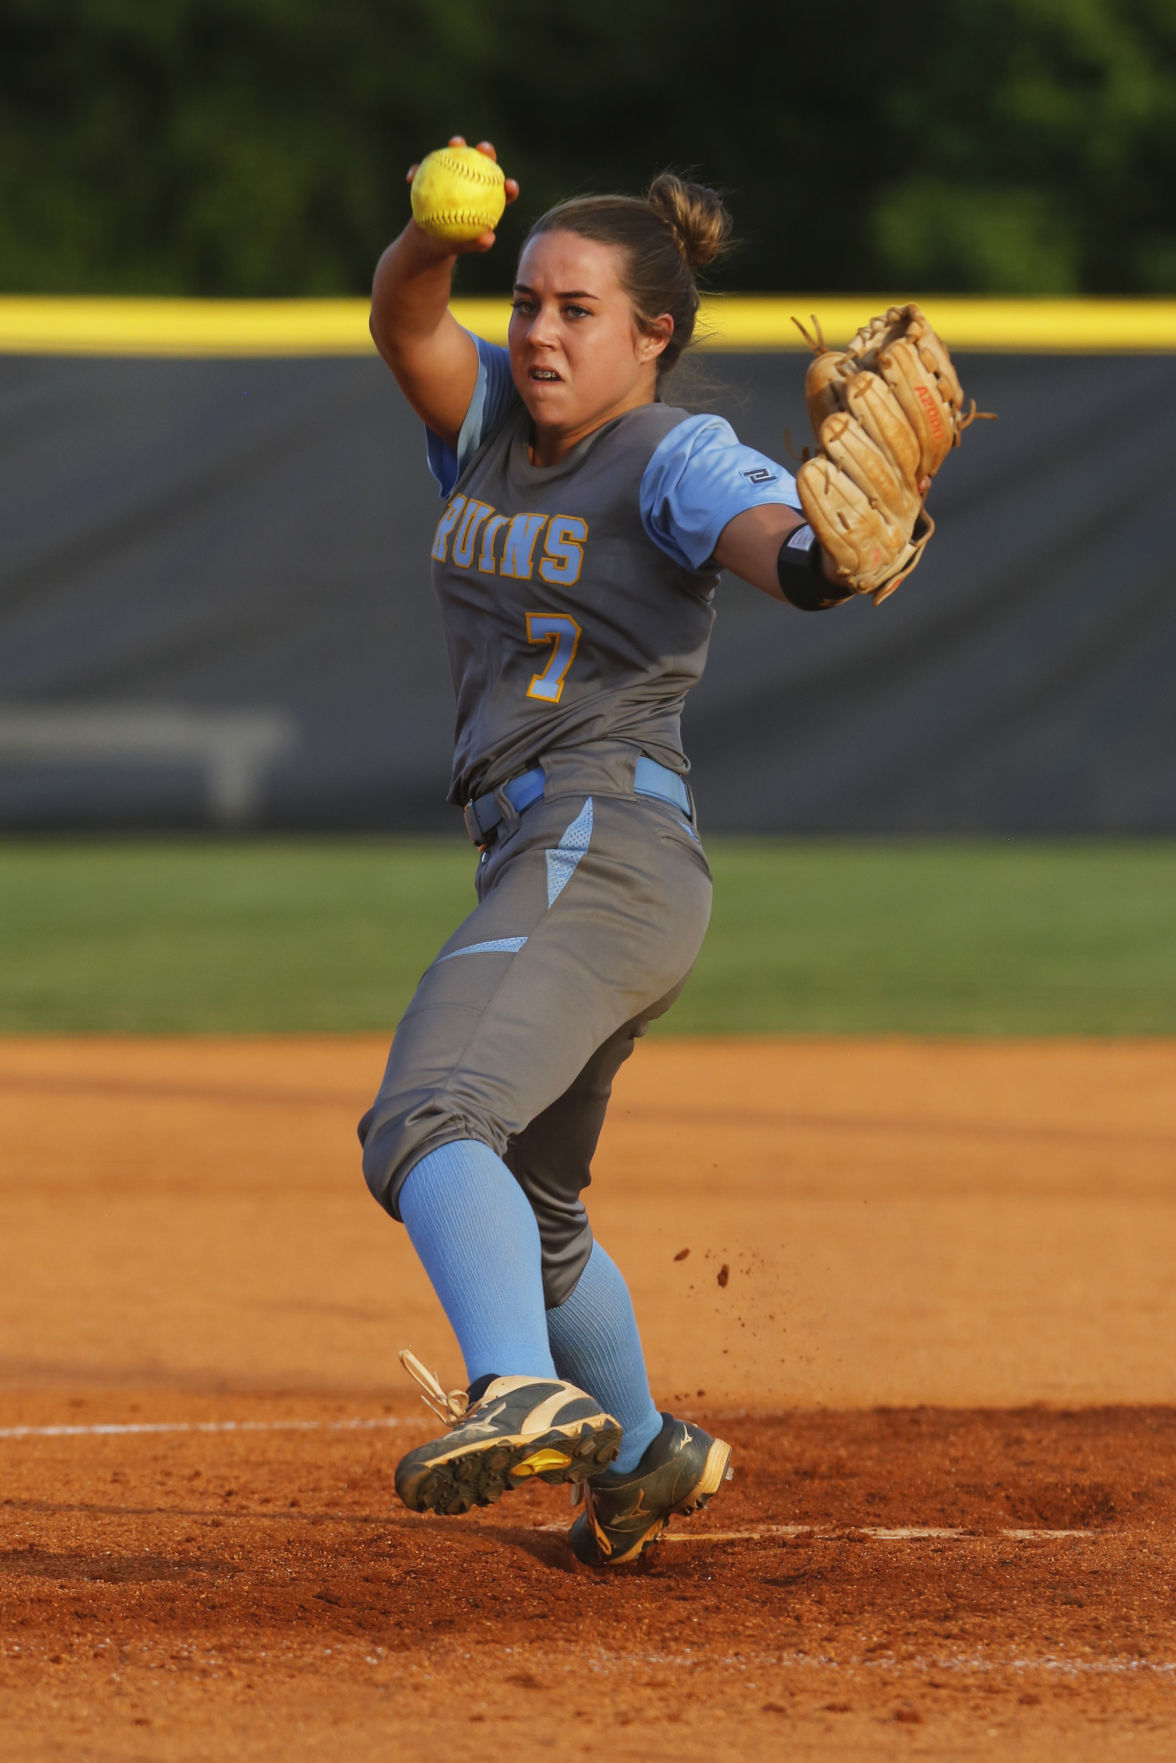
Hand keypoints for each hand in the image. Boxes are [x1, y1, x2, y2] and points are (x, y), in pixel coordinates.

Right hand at [406, 135, 518, 254]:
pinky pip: (426, 169)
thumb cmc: (451, 242)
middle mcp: (471, 182)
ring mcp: (452, 175)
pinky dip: (419, 171)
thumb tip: (489, 238)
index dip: (508, 187)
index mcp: (485, 199)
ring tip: (456, 143)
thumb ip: (477, 244)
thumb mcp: (463, 246)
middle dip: (487, 152)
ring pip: (457, 156)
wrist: (430, 238)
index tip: (509, 185)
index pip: (501, 192)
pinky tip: (412, 176)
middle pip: (483, 164)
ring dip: (458, 146)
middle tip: (484, 149)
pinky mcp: (434, 174)